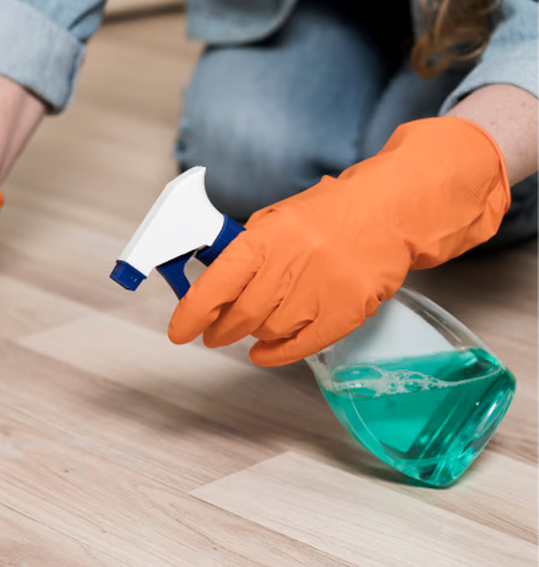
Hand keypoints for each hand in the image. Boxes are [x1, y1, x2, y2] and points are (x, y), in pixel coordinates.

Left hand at [168, 117, 510, 365]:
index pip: (218, 283)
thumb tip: (210, 291)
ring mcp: (323, 289)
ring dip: (253, 334)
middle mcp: (293, 263)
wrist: (388, 212)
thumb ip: (244, 254)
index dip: (192, 313)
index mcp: (267, 237)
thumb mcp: (274, 220)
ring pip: (270, 331)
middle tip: (213, 333)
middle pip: (242, 314)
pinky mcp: (348, 310)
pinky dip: (278, 353)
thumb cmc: (325, 216)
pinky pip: (303, 345)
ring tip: (252, 326)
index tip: (179, 331)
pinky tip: (265, 352)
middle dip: (220, 329)